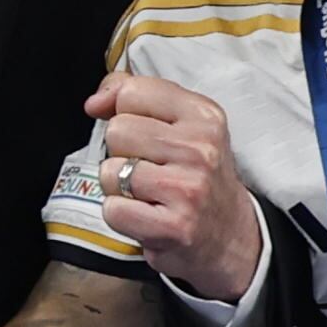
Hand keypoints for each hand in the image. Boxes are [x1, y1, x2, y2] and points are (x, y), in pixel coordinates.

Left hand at [84, 71, 269, 303]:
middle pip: (117, 131)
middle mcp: (200, 150)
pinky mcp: (174, 227)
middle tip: (151, 169)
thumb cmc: (197, 175)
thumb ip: (134, 97)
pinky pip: (113, 209)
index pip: (132, 91)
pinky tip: (146, 215)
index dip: (123, 112)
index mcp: (204, 116)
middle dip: (122, 151)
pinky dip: (121, 215)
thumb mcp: (181, 123)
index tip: (140, 132)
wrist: (231, 235)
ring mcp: (188, 189)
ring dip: (120, 186)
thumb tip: (95, 102)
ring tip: (149, 193)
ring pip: (110, 171)